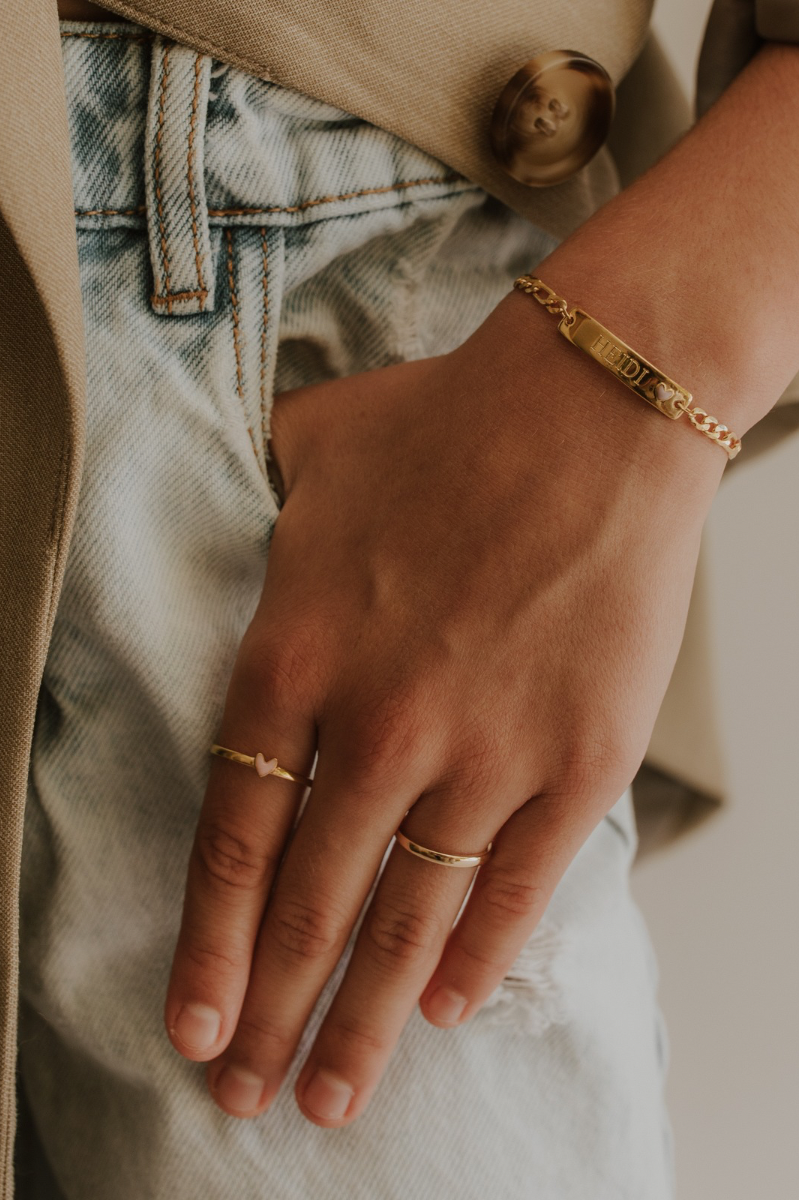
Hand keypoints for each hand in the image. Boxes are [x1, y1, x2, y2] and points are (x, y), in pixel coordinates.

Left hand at [163, 287, 721, 1124]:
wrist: (595, 403)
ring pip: (407, 919)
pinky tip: (442, 1005)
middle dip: (273, 1014)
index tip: (195, 1030)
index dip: (208, 950)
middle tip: (248, 1098)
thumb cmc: (452, 420)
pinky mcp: (578, 758)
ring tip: (334, 1097)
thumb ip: (262, 516)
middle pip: (309, 906)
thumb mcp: (312, 454)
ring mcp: (485, 750)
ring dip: (364, 1019)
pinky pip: (517, 885)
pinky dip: (475, 956)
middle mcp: (378, 725)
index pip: (231, 840)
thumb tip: (243, 525)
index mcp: (294, 657)